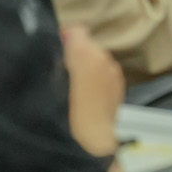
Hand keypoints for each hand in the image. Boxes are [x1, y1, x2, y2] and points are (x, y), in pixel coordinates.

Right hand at [60, 26, 123, 155]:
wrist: (94, 140)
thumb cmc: (69, 113)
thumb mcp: (52, 84)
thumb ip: (53, 60)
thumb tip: (56, 47)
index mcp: (85, 52)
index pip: (75, 31)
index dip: (63, 39)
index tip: (53, 53)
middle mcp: (103, 56)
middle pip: (86, 46)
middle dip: (75, 55)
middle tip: (60, 74)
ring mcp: (114, 71)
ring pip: (96, 60)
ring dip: (87, 68)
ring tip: (74, 90)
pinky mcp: (120, 85)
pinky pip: (104, 74)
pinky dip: (96, 80)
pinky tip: (87, 98)